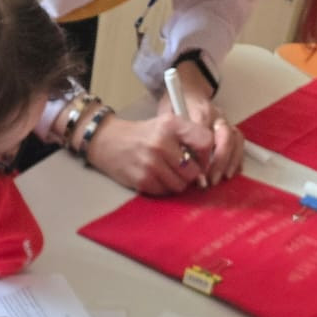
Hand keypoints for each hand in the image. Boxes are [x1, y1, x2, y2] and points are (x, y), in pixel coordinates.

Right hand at [85, 112, 214, 196]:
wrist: (109, 142)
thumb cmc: (143, 134)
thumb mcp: (166, 124)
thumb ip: (189, 137)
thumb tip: (207, 165)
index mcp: (171, 125)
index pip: (205, 142)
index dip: (207, 155)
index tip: (200, 159)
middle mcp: (161, 143)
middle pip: (194, 171)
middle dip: (191, 173)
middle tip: (180, 168)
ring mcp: (151, 164)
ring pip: (180, 185)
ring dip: (177, 182)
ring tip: (166, 171)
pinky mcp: (143, 180)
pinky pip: (165, 192)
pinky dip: (163, 187)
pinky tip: (155, 176)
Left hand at [157, 59, 243, 185]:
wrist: (188, 90)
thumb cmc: (175, 105)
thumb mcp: (167, 114)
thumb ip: (173, 133)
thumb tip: (179, 157)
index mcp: (200, 110)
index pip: (205, 133)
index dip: (203, 155)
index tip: (197, 172)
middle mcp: (216, 115)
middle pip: (225, 136)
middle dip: (220, 160)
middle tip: (210, 179)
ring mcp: (225, 121)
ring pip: (236, 139)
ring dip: (231, 161)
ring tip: (222, 178)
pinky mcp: (230, 128)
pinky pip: (240, 142)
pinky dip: (238, 158)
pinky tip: (232, 172)